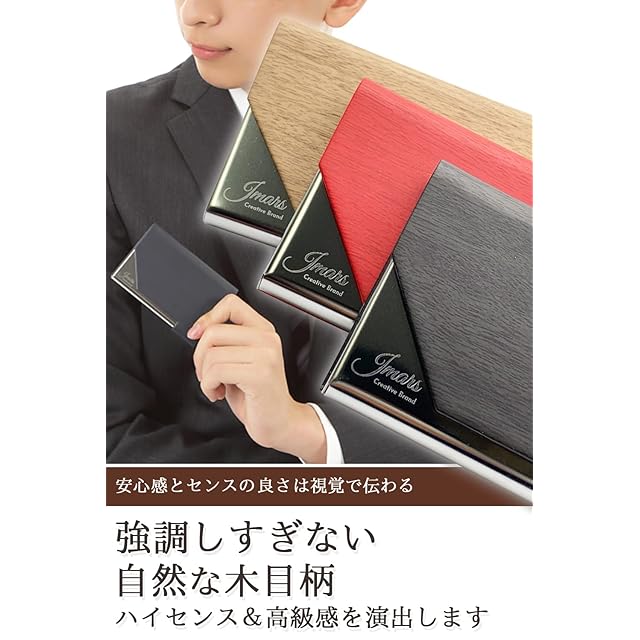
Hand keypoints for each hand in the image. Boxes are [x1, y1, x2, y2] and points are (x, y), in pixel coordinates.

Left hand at [188, 294, 326, 462]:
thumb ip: (225, 342)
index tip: (198, 333)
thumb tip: (198, 331)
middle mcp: (267, 339)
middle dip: (199, 357)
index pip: (231, 304)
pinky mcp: (259, 374)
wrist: (279, 422)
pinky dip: (209, 386)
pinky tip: (219, 393)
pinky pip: (217, 372)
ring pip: (212, 354)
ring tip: (216, 386)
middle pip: (213, 332)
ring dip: (205, 376)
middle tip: (207, 373)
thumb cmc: (258, 396)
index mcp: (263, 331)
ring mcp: (265, 356)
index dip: (208, 317)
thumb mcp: (240, 361)